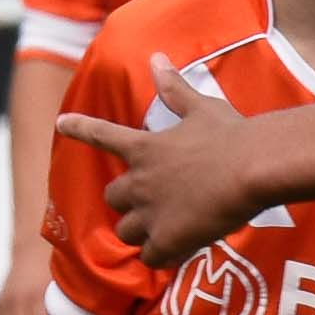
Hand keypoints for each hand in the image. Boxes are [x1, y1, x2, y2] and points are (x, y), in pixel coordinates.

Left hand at [57, 57, 253, 270]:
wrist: (254, 168)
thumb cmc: (233, 134)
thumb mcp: (202, 107)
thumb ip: (174, 88)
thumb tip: (157, 56)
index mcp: (145, 148)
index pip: (102, 135)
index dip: (81, 128)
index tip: (61, 123)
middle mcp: (140, 181)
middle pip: (113, 198)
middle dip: (127, 202)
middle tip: (152, 203)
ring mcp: (151, 212)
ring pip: (126, 232)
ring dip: (141, 233)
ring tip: (166, 231)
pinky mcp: (167, 239)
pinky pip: (151, 257)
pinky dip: (162, 256)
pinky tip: (180, 251)